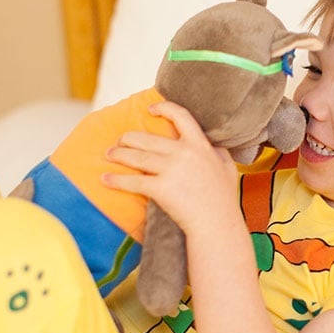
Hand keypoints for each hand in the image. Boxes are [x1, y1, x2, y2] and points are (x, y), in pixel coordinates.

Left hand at [101, 101, 239, 233]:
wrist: (218, 224)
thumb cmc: (224, 198)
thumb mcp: (227, 168)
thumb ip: (218, 152)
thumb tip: (212, 144)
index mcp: (200, 145)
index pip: (180, 116)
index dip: (163, 109)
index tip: (150, 110)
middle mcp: (184, 153)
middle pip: (147, 138)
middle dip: (128, 138)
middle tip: (119, 141)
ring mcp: (171, 170)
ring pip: (136, 157)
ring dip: (118, 155)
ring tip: (109, 155)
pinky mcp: (160, 189)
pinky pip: (132, 182)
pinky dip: (116, 180)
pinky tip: (105, 179)